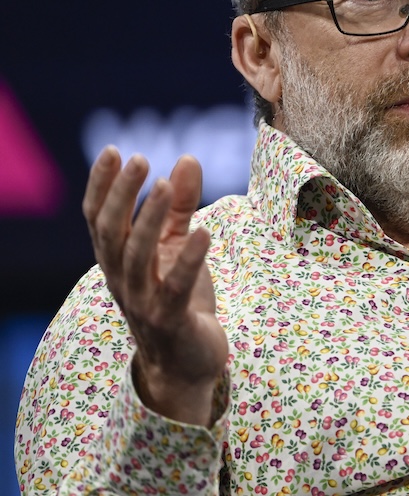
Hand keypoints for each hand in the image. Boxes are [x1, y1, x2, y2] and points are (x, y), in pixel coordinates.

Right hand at [83, 147, 228, 425]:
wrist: (187, 365)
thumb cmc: (179, 299)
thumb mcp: (178, 245)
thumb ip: (181, 205)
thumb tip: (187, 158)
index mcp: (118, 261)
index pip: (98, 218)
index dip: (102, 185)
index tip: (113, 150)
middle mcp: (123, 280)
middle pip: (111, 233)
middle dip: (122, 194)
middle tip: (138, 158)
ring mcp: (144, 302)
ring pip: (137, 257)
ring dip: (149, 219)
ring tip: (166, 185)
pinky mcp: (171, 320)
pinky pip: (176, 287)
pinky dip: (189, 259)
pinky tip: (204, 232)